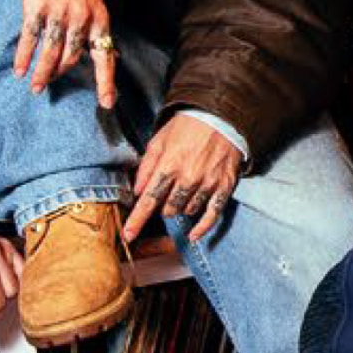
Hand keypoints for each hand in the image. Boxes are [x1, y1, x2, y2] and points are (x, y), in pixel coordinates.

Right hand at [14, 0, 114, 108]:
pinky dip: (24, 57)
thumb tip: (97, 49)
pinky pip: (30, 39)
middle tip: (49, 86)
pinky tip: (19, 69)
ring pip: (51, 54)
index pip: (105, 55)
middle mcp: (82, 18)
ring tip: (35, 87)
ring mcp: (59, 13)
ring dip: (42, 73)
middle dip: (60, 75)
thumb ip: (94, 22)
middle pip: (72, 58)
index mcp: (100, 16)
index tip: (107, 102)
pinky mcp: (37, 7)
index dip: (106, 81)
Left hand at [126, 113, 244, 247]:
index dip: (137, 220)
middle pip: (168, 209)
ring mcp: (208, 184)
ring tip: (183, 192)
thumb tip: (137, 191)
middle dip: (162, 206)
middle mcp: (188, 179)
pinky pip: (212, 215)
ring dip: (181, 208)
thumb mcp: (159, 140)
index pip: (148, 200)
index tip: (128, 235)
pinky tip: (193, 235)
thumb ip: (146, 166)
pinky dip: (202, 228)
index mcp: (169, 166)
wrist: (222, 118)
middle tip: (166, 192)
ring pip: (187, 211)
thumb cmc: (187, 127)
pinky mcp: (224, 187)